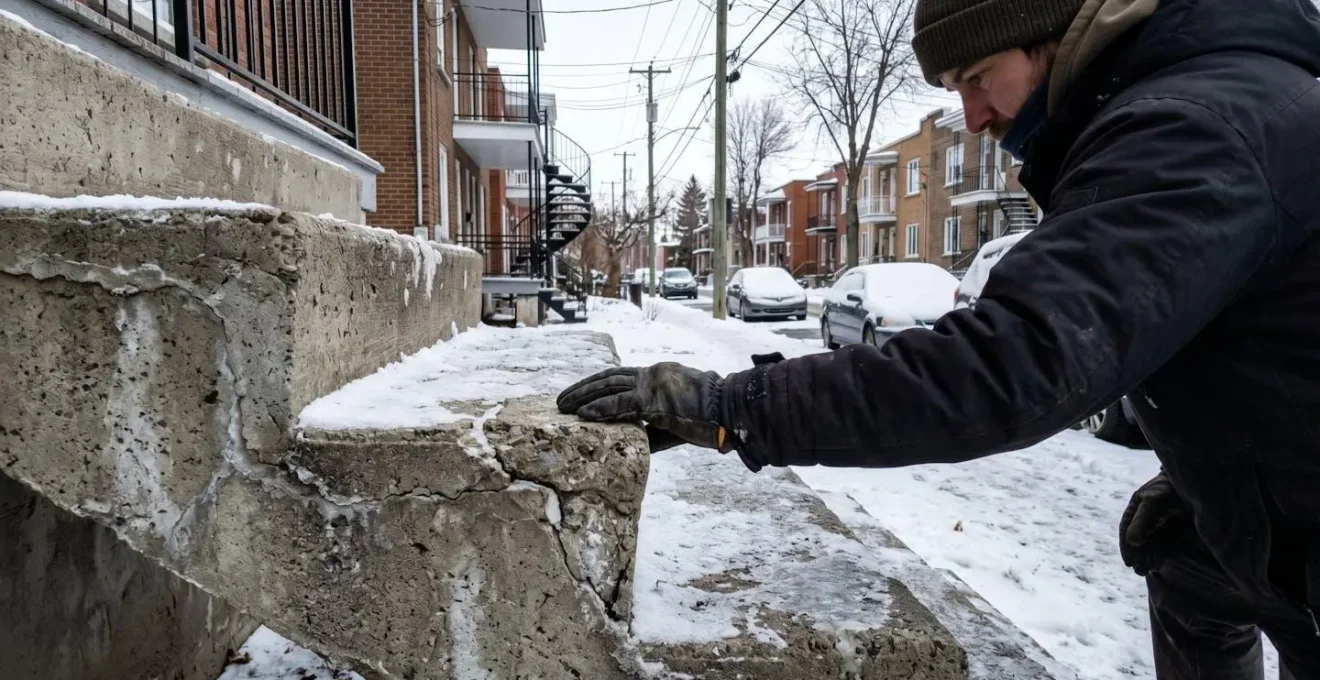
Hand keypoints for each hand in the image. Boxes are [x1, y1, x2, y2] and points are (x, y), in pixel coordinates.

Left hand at [556, 363, 731, 452]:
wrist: (730, 410)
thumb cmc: (709, 418)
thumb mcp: (675, 419)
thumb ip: (651, 427)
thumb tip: (631, 440)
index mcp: (657, 374)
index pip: (620, 376)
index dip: (598, 385)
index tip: (580, 394)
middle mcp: (651, 373)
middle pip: (608, 377)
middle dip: (582, 389)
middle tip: (562, 400)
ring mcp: (652, 384)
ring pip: (607, 387)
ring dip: (582, 397)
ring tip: (563, 407)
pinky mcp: (653, 399)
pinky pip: (619, 403)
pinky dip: (598, 408)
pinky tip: (582, 414)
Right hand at [1119, 471, 1188, 575]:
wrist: (1198, 481)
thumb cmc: (1171, 488)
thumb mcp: (1153, 502)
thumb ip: (1141, 520)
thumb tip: (1132, 541)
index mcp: (1137, 505)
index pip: (1126, 528)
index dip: (1126, 546)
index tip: (1129, 562)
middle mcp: (1148, 515)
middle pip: (1137, 538)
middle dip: (1136, 554)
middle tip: (1138, 569)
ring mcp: (1162, 521)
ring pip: (1151, 541)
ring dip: (1147, 556)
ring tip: (1148, 570)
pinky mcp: (1176, 526)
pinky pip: (1165, 542)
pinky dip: (1161, 553)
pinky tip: (1161, 563)